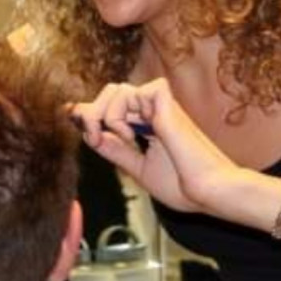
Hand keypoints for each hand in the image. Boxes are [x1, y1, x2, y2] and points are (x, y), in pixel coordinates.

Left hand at [70, 78, 238, 212]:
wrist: (209, 192)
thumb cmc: (184, 186)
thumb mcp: (138, 168)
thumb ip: (117, 151)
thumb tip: (93, 135)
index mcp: (148, 125)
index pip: (111, 106)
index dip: (89, 111)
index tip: (71, 119)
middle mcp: (153, 112)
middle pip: (109, 92)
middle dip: (92, 113)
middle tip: (95, 138)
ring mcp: (160, 106)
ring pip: (116, 89)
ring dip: (106, 116)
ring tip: (123, 141)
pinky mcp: (166, 102)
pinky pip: (131, 90)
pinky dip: (120, 114)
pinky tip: (133, 135)